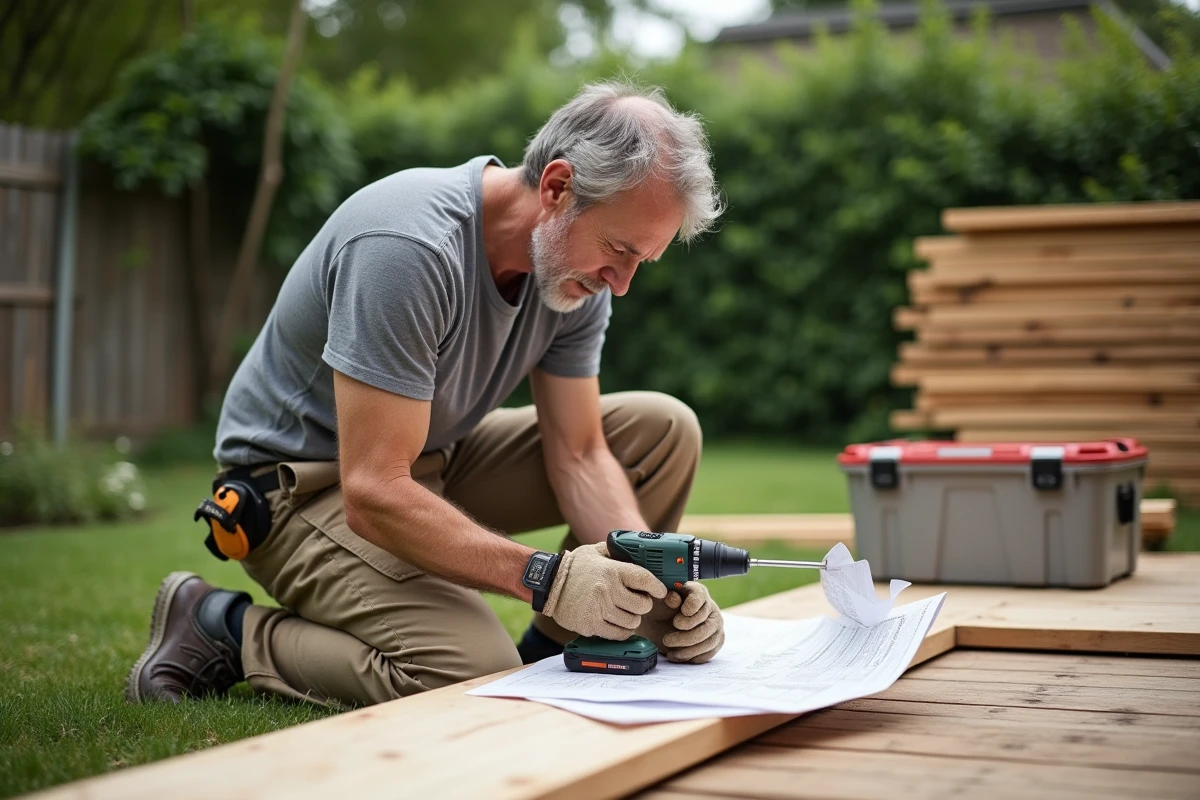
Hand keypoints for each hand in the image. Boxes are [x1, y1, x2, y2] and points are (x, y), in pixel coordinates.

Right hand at [542, 542, 666, 638]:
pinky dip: (621, 631)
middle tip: (638, 602)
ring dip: (632, 619)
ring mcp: (599, 609)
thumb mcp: (595, 551)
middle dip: (644, 605)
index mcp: (612, 570)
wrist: (547, 583)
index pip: (645, 580)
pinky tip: (617, 623)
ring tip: (625, 612)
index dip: (657, 587)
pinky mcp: (591, 625)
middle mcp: (607, 590)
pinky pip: (618, 634)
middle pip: (642, 605)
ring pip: (632, 622)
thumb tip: (635, 551)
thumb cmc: (573, 567)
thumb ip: (616, 552)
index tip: (660, 591)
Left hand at [638, 581, 724, 663]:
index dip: (690, 609)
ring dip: (689, 650)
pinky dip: (693, 657)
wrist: (659, 623)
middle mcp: (710, 608)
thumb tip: (673, 597)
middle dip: (686, 637)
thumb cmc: (660, 608)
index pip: (699, 598)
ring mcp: (715, 625)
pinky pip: (709, 653)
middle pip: (707, 625)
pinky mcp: (715, 641)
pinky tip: (677, 656)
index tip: (676, 621)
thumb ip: (667, 599)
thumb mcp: (659, 601)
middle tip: (667, 640)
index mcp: (697, 592)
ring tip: (670, 652)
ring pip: (709, 642)